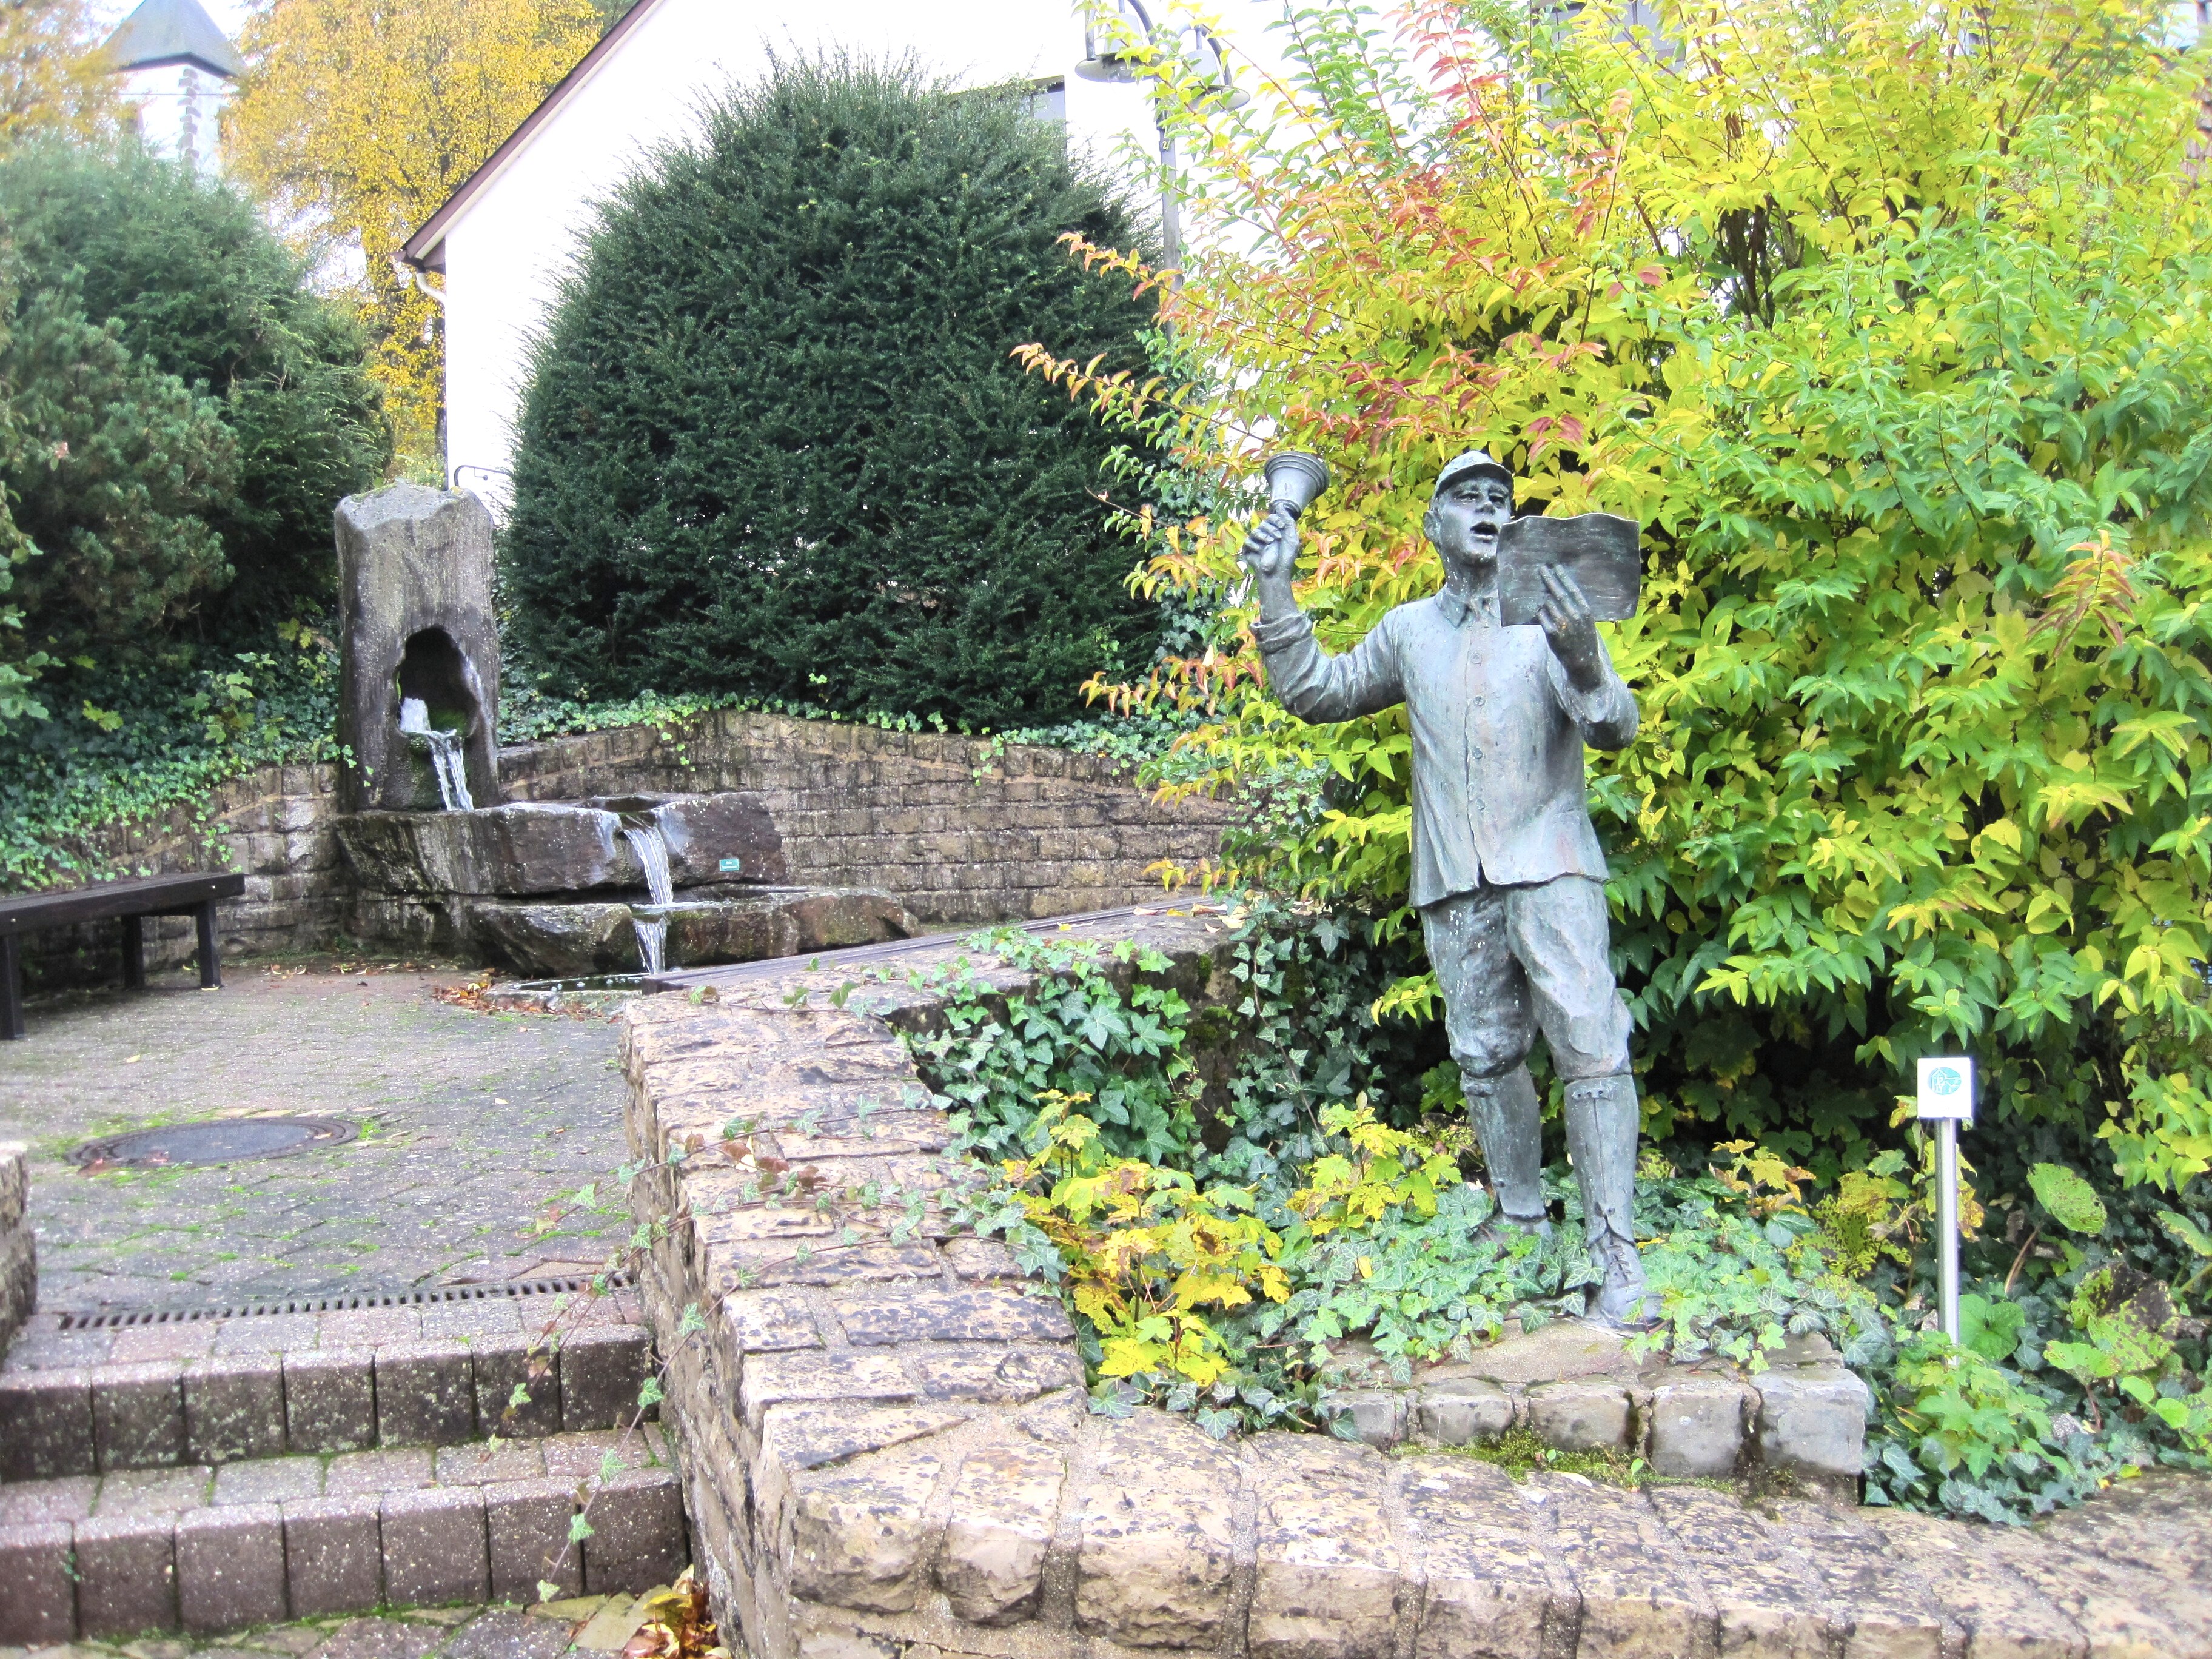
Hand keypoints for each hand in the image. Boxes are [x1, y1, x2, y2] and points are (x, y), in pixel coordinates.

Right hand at [1240, 505, 1299, 603]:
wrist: (1277, 573)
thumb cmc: (1286, 558)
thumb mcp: (1291, 538)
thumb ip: (1287, 521)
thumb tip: (1280, 505)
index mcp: (1275, 532)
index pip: (1272, 518)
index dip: (1276, 519)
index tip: (1282, 526)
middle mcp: (1265, 536)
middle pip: (1264, 523)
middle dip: (1271, 529)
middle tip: (1277, 538)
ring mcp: (1256, 543)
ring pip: (1255, 531)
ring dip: (1264, 535)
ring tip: (1270, 543)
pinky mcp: (1248, 550)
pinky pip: (1248, 541)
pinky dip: (1255, 544)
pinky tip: (1261, 550)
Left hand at [1537, 565, 1603, 689]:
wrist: (1583, 661)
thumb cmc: (1584, 640)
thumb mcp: (1587, 622)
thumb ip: (1577, 608)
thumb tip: (1560, 593)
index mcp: (1585, 611)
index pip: (1573, 589)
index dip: (1563, 577)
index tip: (1556, 566)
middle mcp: (1575, 615)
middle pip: (1558, 592)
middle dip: (1549, 579)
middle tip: (1542, 569)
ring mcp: (1563, 624)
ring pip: (1548, 604)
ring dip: (1543, 600)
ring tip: (1541, 597)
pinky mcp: (1553, 633)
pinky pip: (1541, 616)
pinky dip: (1539, 613)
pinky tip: (1539, 612)